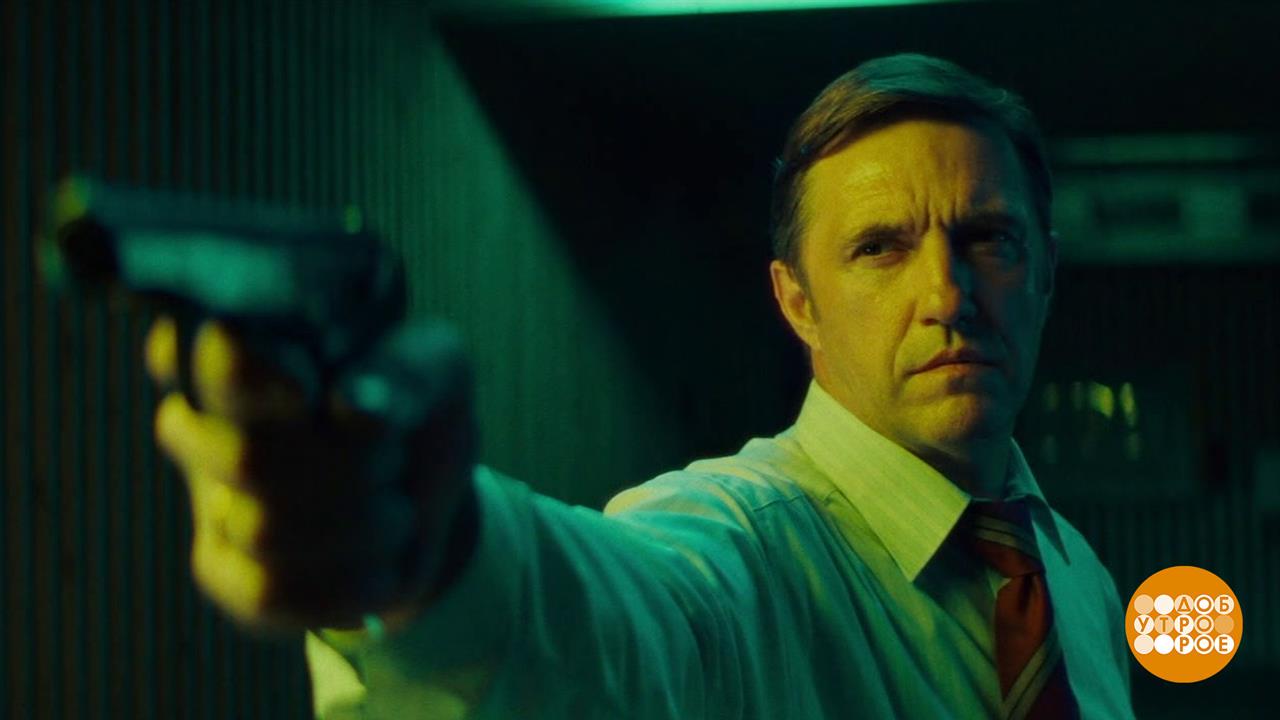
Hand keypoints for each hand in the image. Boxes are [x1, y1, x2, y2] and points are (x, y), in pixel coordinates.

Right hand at [146, 317, 476, 637]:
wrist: (425, 500)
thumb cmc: (413, 412)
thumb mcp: (436, 370)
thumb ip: (404, 372)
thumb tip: (352, 403)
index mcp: (234, 342)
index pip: (217, 355)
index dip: (269, 380)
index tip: (315, 389)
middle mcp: (197, 419)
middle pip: (247, 458)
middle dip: (352, 468)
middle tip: (392, 457)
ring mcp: (204, 498)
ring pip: (263, 532)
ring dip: (361, 527)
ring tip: (393, 508)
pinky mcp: (221, 573)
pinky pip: (269, 592)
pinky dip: (347, 582)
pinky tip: (377, 564)